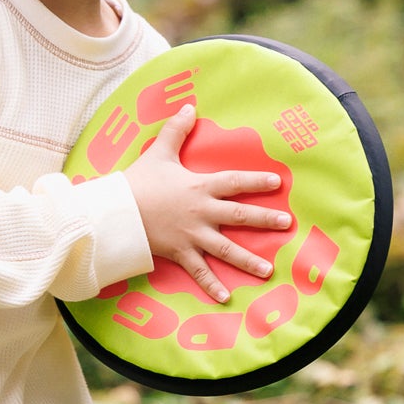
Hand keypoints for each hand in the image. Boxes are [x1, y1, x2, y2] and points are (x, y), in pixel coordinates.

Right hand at [122, 104, 290, 303]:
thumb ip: (175, 130)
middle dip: (265, 220)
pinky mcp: (180, 253)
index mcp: (199, 187)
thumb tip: (189, 106)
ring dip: (248, 260)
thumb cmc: (137, 182)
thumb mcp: (158, 153)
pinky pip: (199, 272)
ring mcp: (192, 236)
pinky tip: (227, 298)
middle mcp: (202, 212)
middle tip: (287, 224)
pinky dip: (212, 286)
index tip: (277, 182)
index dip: (256, 181)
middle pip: (240, 216)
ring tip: (268, 270)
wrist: (116, 212)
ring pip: (226, 250)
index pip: (234, 182)